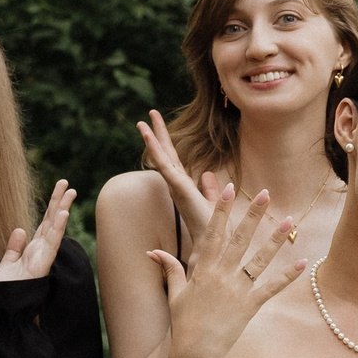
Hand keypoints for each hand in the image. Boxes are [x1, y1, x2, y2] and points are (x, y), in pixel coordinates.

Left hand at [0, 179, 75, 282]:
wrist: (3, 308)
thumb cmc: (6, 289)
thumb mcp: (7, 263)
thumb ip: (13, 246)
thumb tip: (20, 229)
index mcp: (33, 249)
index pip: (45, 223)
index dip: (52, 206)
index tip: (59, 190)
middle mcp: (41, 250)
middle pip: (52, 221)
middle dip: (59, 201)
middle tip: (67, 183)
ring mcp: (43, 256)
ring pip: (55, 228)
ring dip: (62, 209)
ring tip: (70, 191)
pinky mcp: (42, 263)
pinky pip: (51, 242)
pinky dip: (57, 227)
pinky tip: (63, 213)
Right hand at [139, 110, 224, 242]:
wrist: (215, 243)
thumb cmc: (214, 228)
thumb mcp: (212, 202)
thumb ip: (209, 189)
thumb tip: (208, 175)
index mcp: (183, 186)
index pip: (172, 159)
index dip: (165, 143)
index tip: (158, 127)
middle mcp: (176, 184)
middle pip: (165, 153)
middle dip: (157, 133)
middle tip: (149, 114)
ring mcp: (175, 185)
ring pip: (161, 157)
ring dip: (152, 138)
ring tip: (143, 120)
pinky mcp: (178, 186)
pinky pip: (164, 164)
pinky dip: (155, 149)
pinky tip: (149, 135)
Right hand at [149, 184, 304, 357]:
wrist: (195, 354)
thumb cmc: (183, 324)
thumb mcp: (174, 294)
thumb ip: (170, 269)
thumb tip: (153, 252)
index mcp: (202, 269)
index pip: (213, 232)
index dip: (222, 209)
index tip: (230, 189)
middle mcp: (221, 275)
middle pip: (240, 238)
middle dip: (253, 214)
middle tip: (265, 193)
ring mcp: (237, 290)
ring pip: (260, 259)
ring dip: (275, 239)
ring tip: (289, 220)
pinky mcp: (250, 306)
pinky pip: (272, 288)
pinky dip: (287, 276)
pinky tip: (302, 263)